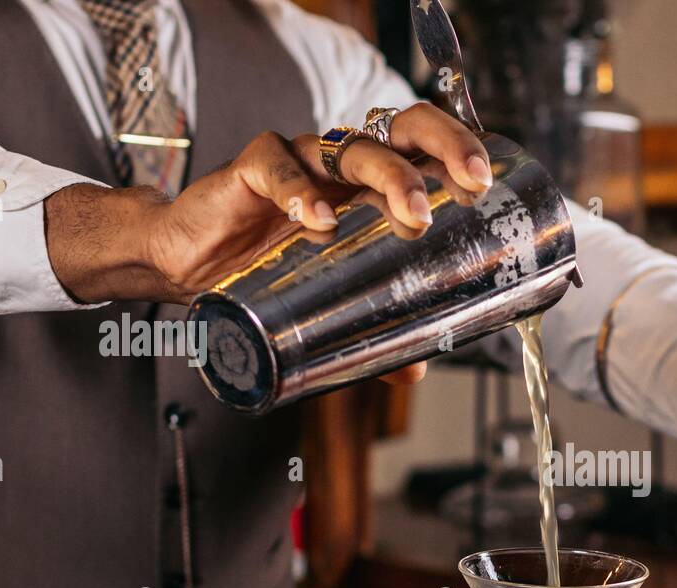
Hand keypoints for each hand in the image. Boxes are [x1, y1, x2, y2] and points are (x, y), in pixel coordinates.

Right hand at [47, 102, 493, 384]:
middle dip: (442, 148)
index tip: (487, 183)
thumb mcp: (329, 304)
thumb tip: (414, 370)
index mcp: (371, 185)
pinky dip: (299, 188)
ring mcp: (299, 163)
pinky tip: (318, 219)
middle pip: (401, 128)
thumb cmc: (267, 271)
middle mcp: (342, 166)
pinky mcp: (249, 170)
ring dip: (387, 175)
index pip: (424, 147)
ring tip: (410, 215)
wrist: (189, 270)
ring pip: (348, 145)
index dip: (459, 152)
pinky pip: (275, 164)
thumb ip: (372, 329)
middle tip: (469, 186)